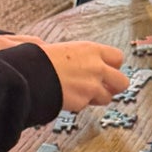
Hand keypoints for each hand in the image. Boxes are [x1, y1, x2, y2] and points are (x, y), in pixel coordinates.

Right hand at [0, 35, 127, 110]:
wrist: (28, 74)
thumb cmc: (38, 58)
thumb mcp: (61, 46)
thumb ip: (76, 54)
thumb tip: (76, 57)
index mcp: (91, 49)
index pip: (118, 58)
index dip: (113, 66)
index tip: (106, 68)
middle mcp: (96, 67)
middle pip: (122, 82)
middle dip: (114, 86)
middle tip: (103, 86)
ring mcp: (91, 87)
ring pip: (107, 98)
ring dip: (96, 97)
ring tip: (82, 92)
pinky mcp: (82, 102)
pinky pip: (87, 105)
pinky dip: (80, 104)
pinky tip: (68, 97)